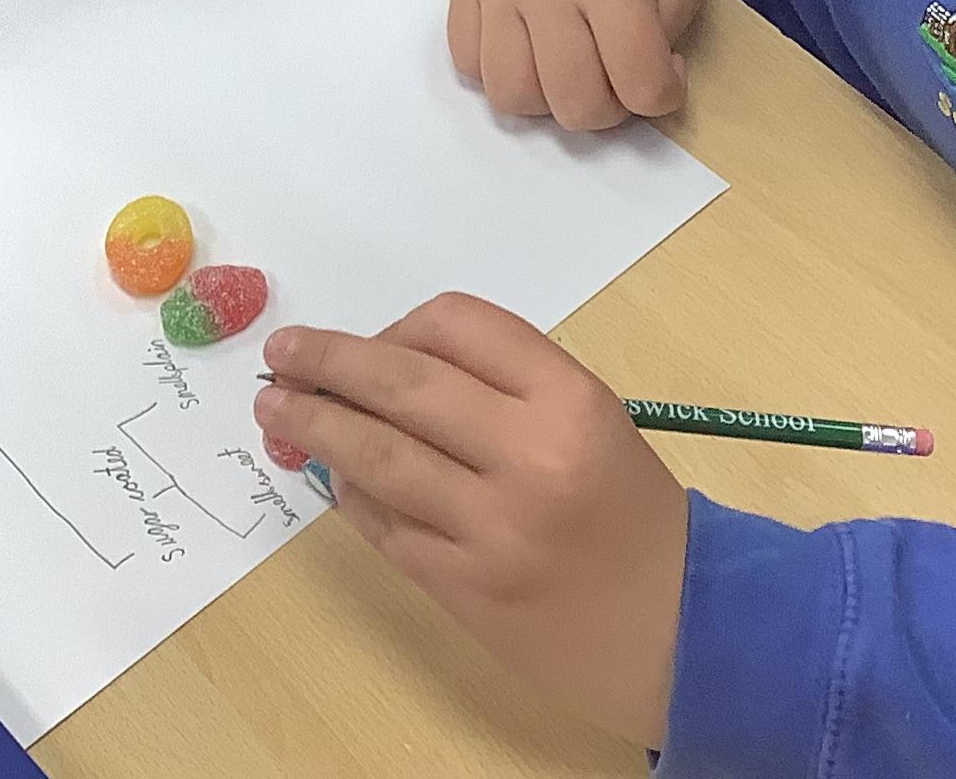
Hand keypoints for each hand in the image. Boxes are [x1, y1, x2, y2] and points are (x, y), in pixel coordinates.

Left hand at [257, 297, 686, 750]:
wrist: (678, 630)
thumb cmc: (629, 513)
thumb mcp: (591, 422)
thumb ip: (503, 388)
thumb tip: (383, 365)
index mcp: (569, 399)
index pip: (458, 324)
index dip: (400, 325)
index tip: (374, 340)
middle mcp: (529, 455)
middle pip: (402, 382)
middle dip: (330, 361)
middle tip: (282, 355)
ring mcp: (492, 528)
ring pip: (377, 456)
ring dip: (315, 425)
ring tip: (277, 408)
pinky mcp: (465, 588)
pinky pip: (385, 525)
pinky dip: (350, 494)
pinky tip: (334, 478)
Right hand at [449, 0, 703, 130]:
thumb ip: (664, 35)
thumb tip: (635, 88)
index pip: (637, 86)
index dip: (662, 96)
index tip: (666, 73)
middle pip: (572, 103)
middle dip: (608, 109)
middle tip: (619, 75)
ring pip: (511, 94)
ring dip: (550, 100)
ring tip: (572, 67)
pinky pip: (467, 60)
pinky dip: (500, 72)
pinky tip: (531, 48)